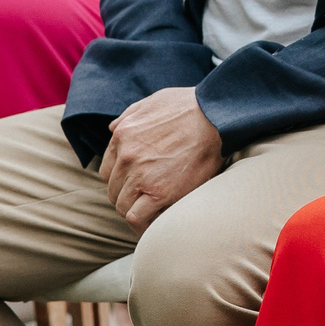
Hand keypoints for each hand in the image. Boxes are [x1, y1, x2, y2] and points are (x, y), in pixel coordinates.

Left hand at [101, 86, 223, 230]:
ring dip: (136, 209)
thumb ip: (128, 116)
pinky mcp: (159, 192)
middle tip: (149, 197)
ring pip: (122, 205)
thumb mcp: (152, 101)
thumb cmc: (189, 106)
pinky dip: (142, 224)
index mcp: (122, 136)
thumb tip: (112, 129)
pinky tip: (154, 221)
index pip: (108, 170)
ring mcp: (140, 176)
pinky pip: (136, 218)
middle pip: (114, 190)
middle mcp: (126, 157)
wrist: (216, 116)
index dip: (121, 180)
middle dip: (128, 195)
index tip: (136, 184)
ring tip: (154, 211)